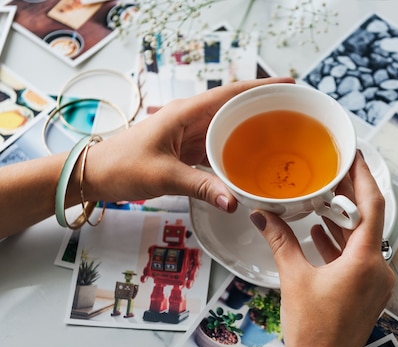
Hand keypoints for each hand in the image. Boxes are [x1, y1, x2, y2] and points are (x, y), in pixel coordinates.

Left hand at [84, 77, 294, 211]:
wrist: (96, 174)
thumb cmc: (122, 165)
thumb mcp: (164, 175)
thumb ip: (202, 187)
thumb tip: (235, 201)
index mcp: (186, 112)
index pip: (230, 93)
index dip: (261, 87)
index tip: (288, 85)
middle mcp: (190, 118)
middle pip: (233, 107)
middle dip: (262, 106)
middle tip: (292, 112)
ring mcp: (189, 133)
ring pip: (227, 126)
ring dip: (250, 128)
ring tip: (280, 133)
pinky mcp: (186, 148)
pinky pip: (217, 144)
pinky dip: (235, 149)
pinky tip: (250, 158)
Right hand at [250, 151, 395, 346]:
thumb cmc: (312, 330)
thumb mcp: (294, 277)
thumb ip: (280, 240)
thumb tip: (261, 215)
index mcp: (366, 260)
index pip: (372, 205)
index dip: (364, 176)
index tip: (355, 155)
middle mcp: (378, 269)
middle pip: (369, 220)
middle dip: (349, 197)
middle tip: (332, 174)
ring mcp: (376, 282)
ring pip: (363, 240)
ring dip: (342, 221)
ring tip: (322, 201)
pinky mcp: (368, 292)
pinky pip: (358, 258)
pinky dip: (341, 244)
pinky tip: (319, 234)